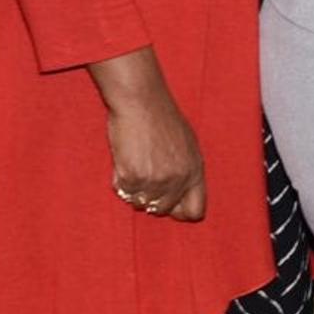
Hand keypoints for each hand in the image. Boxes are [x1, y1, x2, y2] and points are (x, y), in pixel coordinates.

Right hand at [105, 83, 207, 222]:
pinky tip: (123, 159)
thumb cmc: (162, 117)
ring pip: (139, 202)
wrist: (141, 102)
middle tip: (142, 177)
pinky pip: (122, 190)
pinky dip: (119, 179)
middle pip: (161, 210)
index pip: (195, 211)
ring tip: (133, 164)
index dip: (179, 212)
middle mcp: (178, 179)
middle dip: (150, 199)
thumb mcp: (187, 144)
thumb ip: (186, 170)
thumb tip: (180, 195)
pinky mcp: (132, 176)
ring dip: (133, 188)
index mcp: (195, 171)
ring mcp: (155, 180)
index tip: (168, 205)